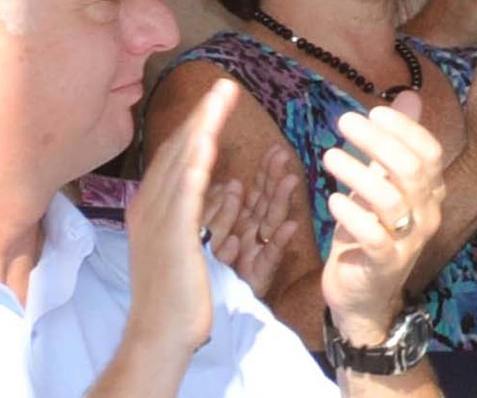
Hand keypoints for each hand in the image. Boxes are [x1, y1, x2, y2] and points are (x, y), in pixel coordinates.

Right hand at [123, 78, 242, 359]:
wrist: (161, 331)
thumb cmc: (178, 288)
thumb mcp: (185, 239)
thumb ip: (197, 210)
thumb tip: (221, 185)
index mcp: (153, 206)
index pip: (178, 155)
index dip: (197, 124)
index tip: (218, 97)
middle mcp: (151, 207)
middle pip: (180, 151)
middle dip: (202, 116)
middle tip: (225, 84)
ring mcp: (160, 220)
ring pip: (184, 164)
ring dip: (203, 127)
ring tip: (222, 98)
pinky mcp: (174, 237)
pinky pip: (186, 196)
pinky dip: (195, 166)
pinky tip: (208, 143)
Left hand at [201, 141, 300, 297]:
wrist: (186, 326)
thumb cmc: (195, 280)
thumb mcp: (206, 240)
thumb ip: (221, 215)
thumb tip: (230, 185)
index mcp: (235, 228)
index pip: (254, 196)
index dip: (264, 174)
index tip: (275, 150)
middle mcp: (248, 239)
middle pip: (264, 204)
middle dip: (273, 179)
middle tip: (284, 155)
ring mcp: (253, 257)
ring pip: (269, 224)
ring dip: (281, 201)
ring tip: (291, 180)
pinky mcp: (255, 279)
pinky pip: (268, 257)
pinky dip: (279, 242)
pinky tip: (288, 227)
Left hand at [319, 91, 446, 345]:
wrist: (362, 298)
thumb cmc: (368, 235)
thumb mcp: (380, 185)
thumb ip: (394, 145)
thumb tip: (409, 95)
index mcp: (430, 192)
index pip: (429, 151)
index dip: (404, 128)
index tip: (372, 110)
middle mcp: (427, 214)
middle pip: (412, 169)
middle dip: (377, 140)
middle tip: (344, 122)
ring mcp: (409, 241)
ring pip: (391, 199)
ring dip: (357, 173)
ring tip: (328, 156)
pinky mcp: (385, 264)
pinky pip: (373, 235)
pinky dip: (351, 214)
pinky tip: (332, 200)